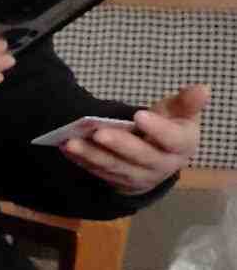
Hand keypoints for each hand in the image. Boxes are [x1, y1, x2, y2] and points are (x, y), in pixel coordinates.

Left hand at [63, 84, 208, 194]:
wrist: (158, 159)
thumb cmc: (169, 128)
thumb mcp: (179, 113)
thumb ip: (186, 102)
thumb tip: (202, 88)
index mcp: (181, 146)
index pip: (172, 139)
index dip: (157, 128)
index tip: (139, 114)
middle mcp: (161, 166)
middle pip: (140, 156)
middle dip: (119, 144)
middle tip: (99, 131)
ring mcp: (137, 176)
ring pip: (114, 167)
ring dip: (91, 155)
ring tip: (71, 142)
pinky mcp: (116, 181)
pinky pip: (97, 171)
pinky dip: (81, 160)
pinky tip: (66, 147)